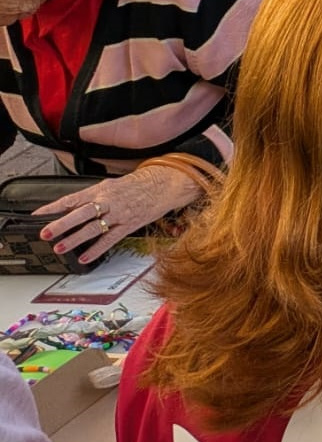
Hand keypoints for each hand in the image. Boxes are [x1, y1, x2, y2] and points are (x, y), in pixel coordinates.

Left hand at [37, 164, 202, 262]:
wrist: (164, 184)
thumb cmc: (136, 185)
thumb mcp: (110, 186)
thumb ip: (91, 197)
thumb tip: (70, 209)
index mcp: (101, 190)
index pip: (72, 198)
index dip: (53, 207)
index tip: (37, 215)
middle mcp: (108, 201)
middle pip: (81, 213)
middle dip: (62, 224)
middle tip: (45, 233)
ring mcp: (119, 214)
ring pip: (94, 227)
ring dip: (75, 239)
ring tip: (60, 248)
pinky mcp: (129, 225)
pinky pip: (110, 238)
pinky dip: (96, 249)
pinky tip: (84, 257)